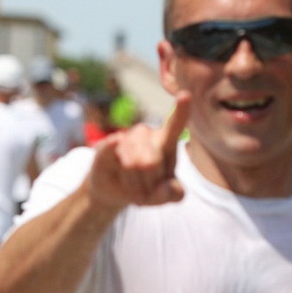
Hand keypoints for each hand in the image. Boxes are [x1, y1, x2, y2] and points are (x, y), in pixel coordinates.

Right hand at [86, 92, 189, 210]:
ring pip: (132, 163)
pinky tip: (115, 164)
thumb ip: (173, 194)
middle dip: (147, 184)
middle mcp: (146, 134)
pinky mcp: (106, 145)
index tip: (185, 95)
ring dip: (132, 184)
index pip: (175, 124)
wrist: (115, 191)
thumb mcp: (166, 196)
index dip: (181, 111)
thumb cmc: (148, 189)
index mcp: (166, 143)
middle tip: (145, 191)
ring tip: (132, 186)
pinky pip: (110, 149)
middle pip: (151, 162)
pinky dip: (113, 156)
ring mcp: (125, 137)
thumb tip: (164, 187)